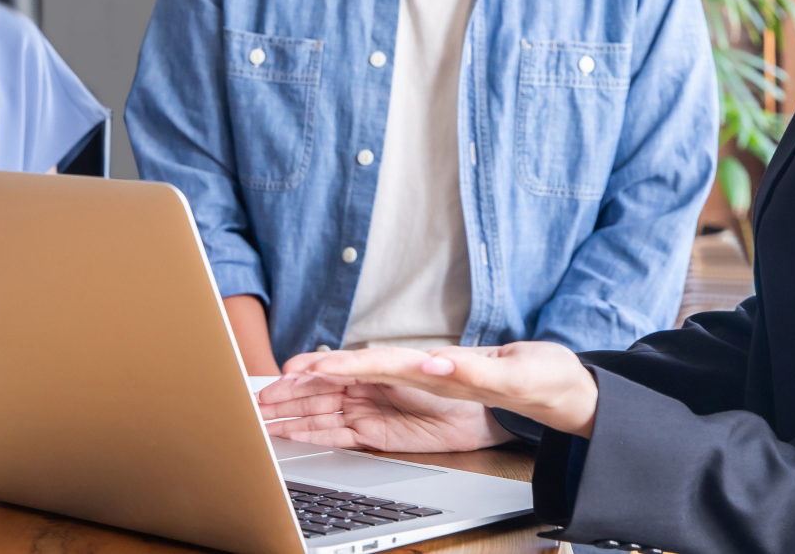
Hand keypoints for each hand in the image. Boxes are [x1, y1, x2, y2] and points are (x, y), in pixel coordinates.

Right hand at [262, 342, 597, 448]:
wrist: (535, 395)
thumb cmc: (526, 374)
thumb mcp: (511, 374)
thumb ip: (472, 373)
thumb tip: (435, 364)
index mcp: (418, 362)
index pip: (366, 363)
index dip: (329, 366)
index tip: (297, 370)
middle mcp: (396, 380)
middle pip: (336, 385)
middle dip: (296, 391)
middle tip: (258, 397)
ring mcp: (388, 403)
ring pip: (331, 407)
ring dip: (296, 411)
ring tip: (261, 414)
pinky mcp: (387, 427)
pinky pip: (344, 429)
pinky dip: (315, 430)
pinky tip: (291, 432)